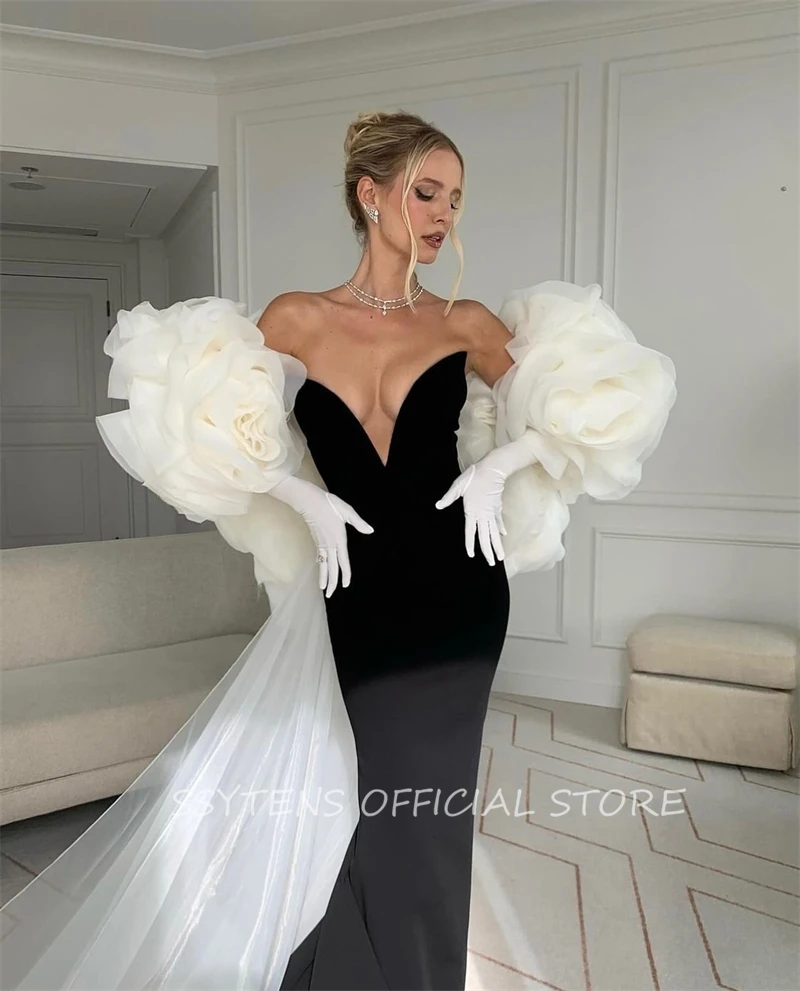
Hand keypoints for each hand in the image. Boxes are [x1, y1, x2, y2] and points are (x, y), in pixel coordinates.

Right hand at [269, 475, 373, 595]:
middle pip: (331, 567)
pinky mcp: (317, 542)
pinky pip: (320, 559)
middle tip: (331, 595)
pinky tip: (322, 573)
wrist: (309, 501)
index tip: (346, 585)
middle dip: (332, 582)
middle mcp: (330, 545)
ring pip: (323, 565)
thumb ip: (359, 522)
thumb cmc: (329, 505)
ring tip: (324, 590)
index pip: (343, 560)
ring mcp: (322, 544)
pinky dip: (321, 568)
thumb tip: (371, 531)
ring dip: (324, 578)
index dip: (345, 573)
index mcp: (339, 539)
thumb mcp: (347, 511)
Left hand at [435, 433, 539, 565]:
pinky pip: (499, 521)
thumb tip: (438, 505)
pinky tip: (503, 535)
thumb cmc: (474, 477)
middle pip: (486, 536)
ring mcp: (492, 512)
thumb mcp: (458, 486)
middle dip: (489, 551)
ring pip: (495, 532)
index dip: (471, 544)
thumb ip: (448, 497)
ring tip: (501, 557)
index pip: (471, 532)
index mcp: (472, 511)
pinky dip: (501, 529)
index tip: (472, 555)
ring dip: (497, 545)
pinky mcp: (497, 507)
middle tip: (492, 563)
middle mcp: (483, 514)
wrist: (492, 469)